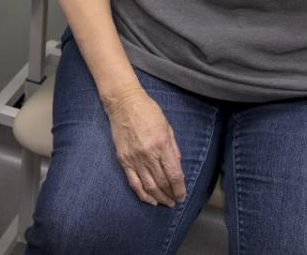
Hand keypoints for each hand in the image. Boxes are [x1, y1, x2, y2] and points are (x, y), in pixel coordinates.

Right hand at [105, 88, 185, 206]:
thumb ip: (173, 149)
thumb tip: (178, 169)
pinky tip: (150, 200)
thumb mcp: (167, 127)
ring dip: (159, 197)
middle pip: (162, 182)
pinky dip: (142, 194)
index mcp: (161, 145)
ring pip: (148, 186)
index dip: (179, 189)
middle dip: (171, 195)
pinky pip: (134, 182)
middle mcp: (148, 154)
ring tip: (166, 203)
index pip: (173, 174)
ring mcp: (134, 158)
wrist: (123, 103)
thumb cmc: (148, 111)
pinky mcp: (123, 160)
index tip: (183, 195)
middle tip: (175, 201)